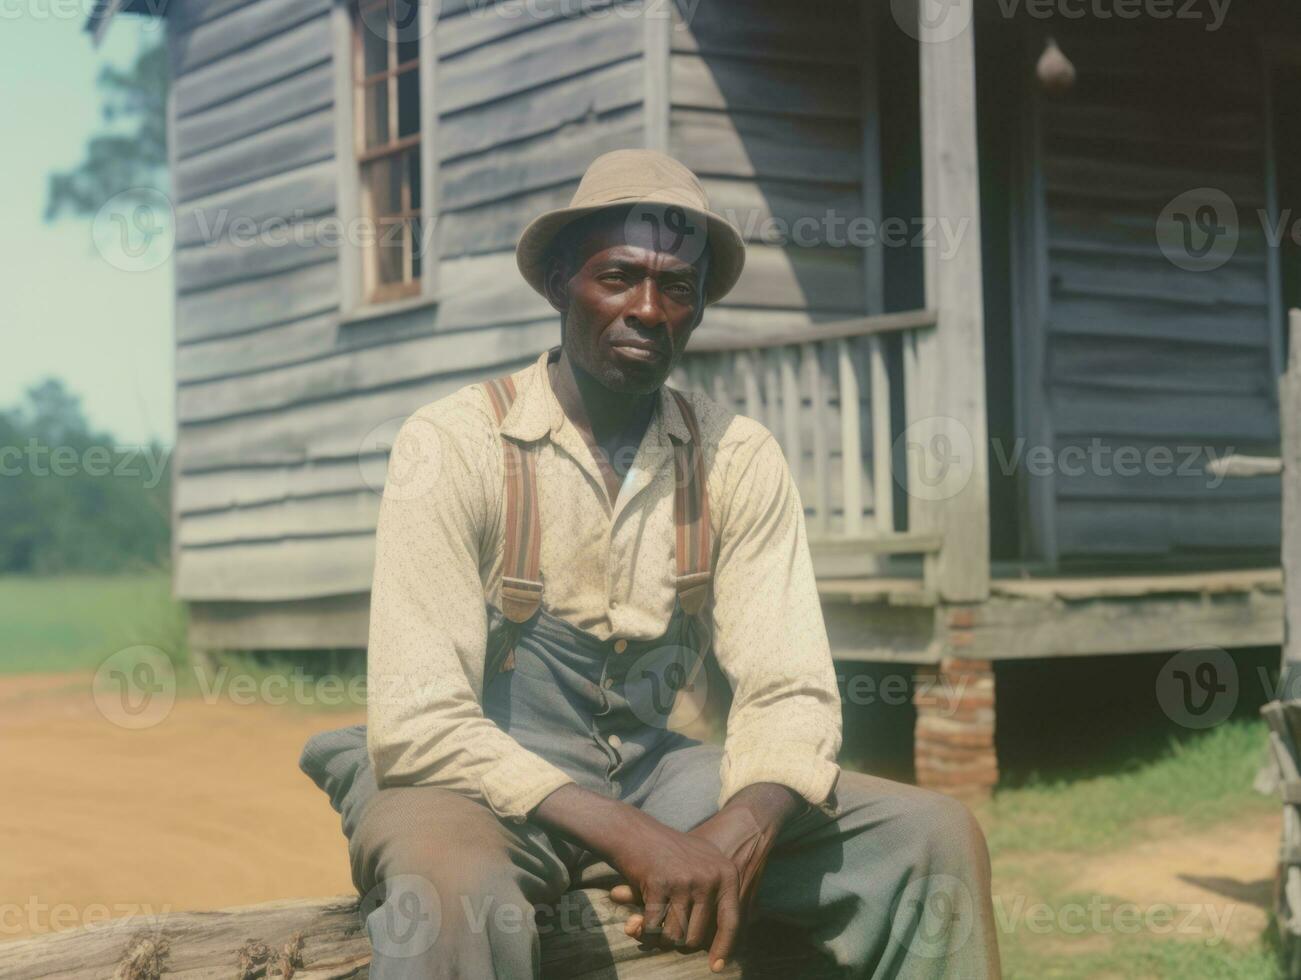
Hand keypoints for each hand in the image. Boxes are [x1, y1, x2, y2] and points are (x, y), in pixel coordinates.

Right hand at [611, 783, 803, 971]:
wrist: (634, 832)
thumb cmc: (668, 854)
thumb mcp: (702, 866)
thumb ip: (713, 901)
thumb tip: (721, 950)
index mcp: (726, 873)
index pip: (731, 922)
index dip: (724, 947)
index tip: (715, 967)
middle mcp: (710, 877)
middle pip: (698, 936)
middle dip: (679, 940)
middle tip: (665, 929)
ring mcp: (686, 880)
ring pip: (675, 936)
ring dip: (659, 937)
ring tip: (652, 922)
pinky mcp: (660, 884)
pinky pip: (654, 927)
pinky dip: (644, 930)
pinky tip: (637, 919)